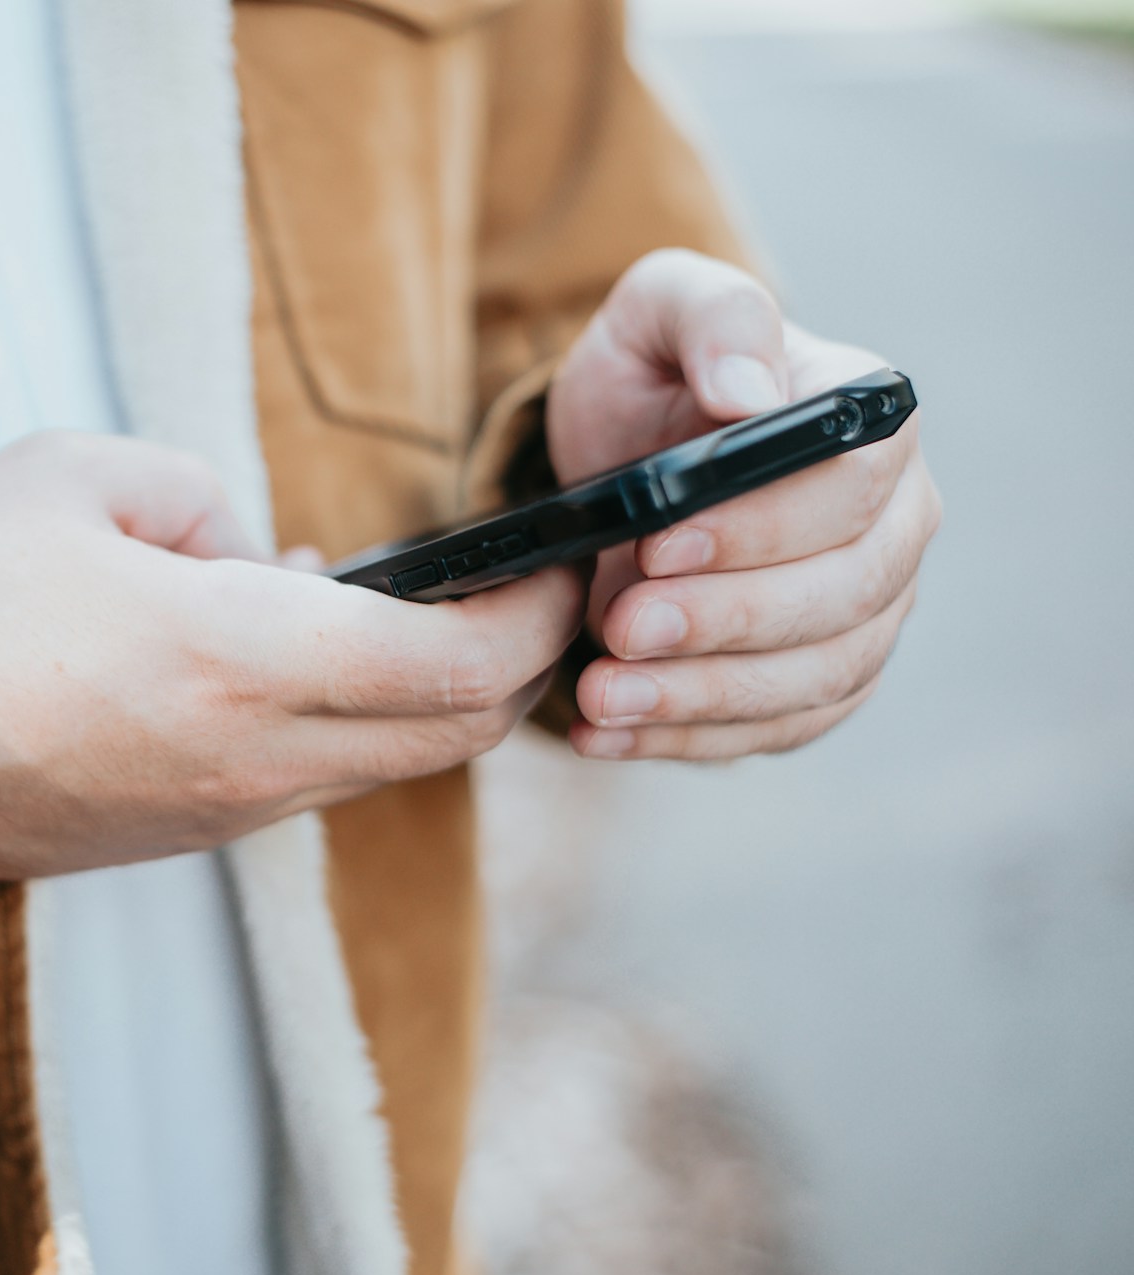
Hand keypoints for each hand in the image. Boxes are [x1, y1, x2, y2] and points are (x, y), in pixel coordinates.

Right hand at [0, 432, 584, 877]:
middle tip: (526, 594)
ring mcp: (226, 811)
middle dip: (516, 665)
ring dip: (430, 698)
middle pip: (453, 733)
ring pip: (388, 765)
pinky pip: (314, 782)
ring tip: (413, 612)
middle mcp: (254, 754)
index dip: (534, 615)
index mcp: (240, 652)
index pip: (456, 662)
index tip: (560, 565)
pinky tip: (308, 659)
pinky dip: (352, 724)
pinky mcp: (188, 836)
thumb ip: (205, 497)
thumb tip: (261, 554)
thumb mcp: (81, 476)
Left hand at [545, 249, 941, 759]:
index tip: (657, 545)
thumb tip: (749, 392)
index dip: (760, 526)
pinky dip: (692, 740)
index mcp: (872, 424)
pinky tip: (609, 737)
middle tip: (619, 630)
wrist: (626, 460)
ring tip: (600, 695)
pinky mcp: (822, 678)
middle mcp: (895, 522)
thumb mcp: (657, 313)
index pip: (852, 486)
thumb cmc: (655, 377)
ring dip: (703, 697)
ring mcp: (868, 610)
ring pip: (819, 676)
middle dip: (726, 621)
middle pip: (846, 594)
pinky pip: (781, 728)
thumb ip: (711, 320)